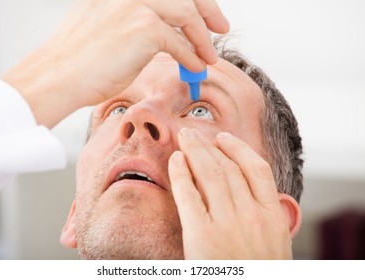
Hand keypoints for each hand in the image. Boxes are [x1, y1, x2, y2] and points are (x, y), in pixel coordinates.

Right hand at [3, 0, 228, 127]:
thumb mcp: (103, 25)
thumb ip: (132, 20)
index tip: (207, 12)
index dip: (192, 0)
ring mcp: (137, 5)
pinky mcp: (144, 29)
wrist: (58, 76)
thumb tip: (161, 32)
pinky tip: (195, 66)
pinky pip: (179, 42)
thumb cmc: (77, 61)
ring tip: (209, 56)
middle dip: (208, 10)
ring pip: (186, 14)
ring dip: (202, 38)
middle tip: (220, 27)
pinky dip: (191, 56)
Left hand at [168, 128, 298, 258]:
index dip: (238, 148)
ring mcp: (227, 225)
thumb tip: (266, 193)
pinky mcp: (201, 236)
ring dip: (195, 152)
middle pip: (228, 167)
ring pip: (210, 175)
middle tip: (194, 133)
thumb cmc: (258, 273)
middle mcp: (252, 216)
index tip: (223, 137)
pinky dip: (181, 174)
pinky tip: (175, 161)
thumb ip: (270, 216)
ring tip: (184, 138)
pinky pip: (189, 196)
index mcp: (273, 217)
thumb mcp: (276, 246)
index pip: (257, 169)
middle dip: (209, 146)